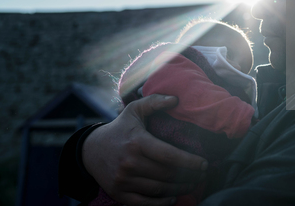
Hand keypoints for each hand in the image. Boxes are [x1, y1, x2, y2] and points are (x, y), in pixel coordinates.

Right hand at [82, 94, 207, 205]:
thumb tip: (176, 99)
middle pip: (167, 174)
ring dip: (180, 189)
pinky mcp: (119, 193)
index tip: (204, 163)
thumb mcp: (135, 110)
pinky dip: (161, 203)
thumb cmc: (120, 128)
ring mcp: (123, 180)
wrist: (90, 150)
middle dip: (189, 176)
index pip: (169, 155)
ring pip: (159, 189)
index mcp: (137, 142)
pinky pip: (144, 203)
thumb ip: (155, 101)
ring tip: (193, 184)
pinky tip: (174, 198)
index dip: (190, 161)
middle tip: (202, 174)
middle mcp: (129, 163)